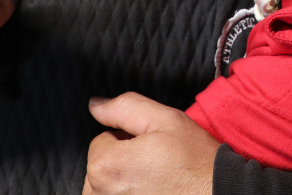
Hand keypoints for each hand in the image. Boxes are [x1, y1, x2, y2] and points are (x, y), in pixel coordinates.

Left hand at [84, 93, 218, 194]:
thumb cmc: (196, 162)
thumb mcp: (165, 120)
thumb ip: (124, 108)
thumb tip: (95, 105)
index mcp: (106, 166)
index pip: (102, 140)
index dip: (129, 138)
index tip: (152, 145)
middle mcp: (100, 194)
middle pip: (102, 166)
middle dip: (125, 161)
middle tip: (157, 163)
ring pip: (109, 186)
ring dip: (127, 181)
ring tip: (158, 182)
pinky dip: (133, 194)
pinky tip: (155, 193)